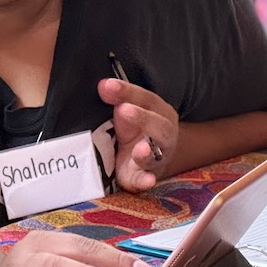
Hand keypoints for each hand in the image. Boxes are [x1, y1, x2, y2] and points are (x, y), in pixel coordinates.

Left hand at [97, 77, 178, 191]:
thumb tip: (103, 85)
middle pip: (159, 126)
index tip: (108, 86)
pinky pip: (147, 180)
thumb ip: (118, 98)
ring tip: (140, 148)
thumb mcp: (129, 111)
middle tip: (123, 109)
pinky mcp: (144, 177)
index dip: (128, 91)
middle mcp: (163, 135)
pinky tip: (147, 180)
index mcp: (160, 113)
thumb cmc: (136, 129)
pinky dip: (146, 180)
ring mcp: (156, 158)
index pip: (146, 99)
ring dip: (146, 152)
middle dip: (142, 118)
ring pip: (155, 155)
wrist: (152, 158)